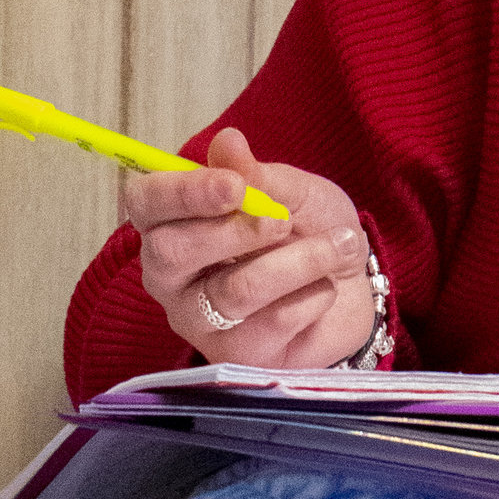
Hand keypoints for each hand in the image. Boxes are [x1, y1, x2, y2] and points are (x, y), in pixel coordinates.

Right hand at [122, 125, 374, 369]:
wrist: (355, 285)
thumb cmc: (305, 231)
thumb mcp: (292, 192)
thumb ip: (259, 175)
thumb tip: (227, 142)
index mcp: (172, 223)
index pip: (144, 204)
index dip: (182, 193)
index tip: (235, 186)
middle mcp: (172, 277)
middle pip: (171, 253)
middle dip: (236, 232)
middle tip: (284, 220)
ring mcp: (200, 322)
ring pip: (235, 290)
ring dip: (298, 260)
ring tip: (338, 245)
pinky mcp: (239, 357)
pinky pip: (276, 320)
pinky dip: (315, 293)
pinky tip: (324, 288)